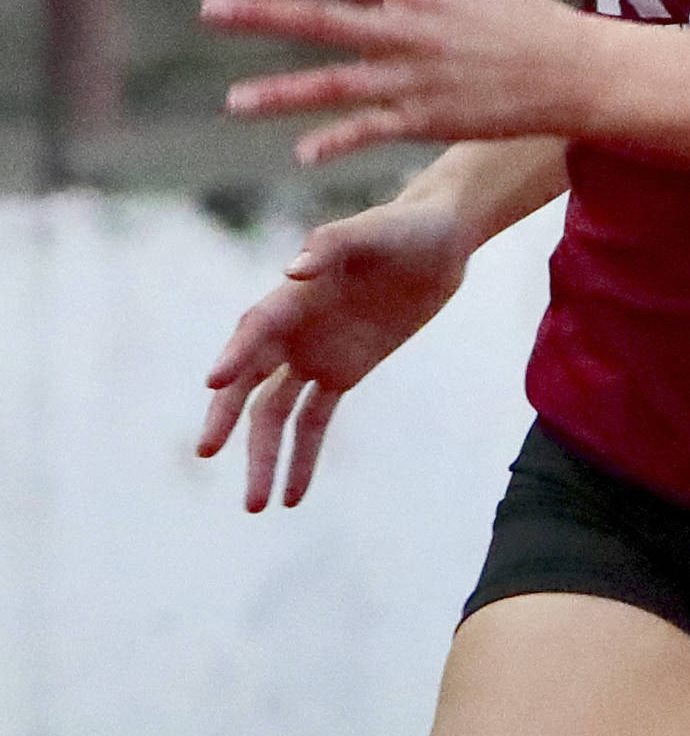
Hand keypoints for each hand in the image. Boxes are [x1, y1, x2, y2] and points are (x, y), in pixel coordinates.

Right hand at [197, 197, 473, 508]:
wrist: (437, 244)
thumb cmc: (400, 229)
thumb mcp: (370, 232)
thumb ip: (330, 247)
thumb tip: (293, 272)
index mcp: (291, 296)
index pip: (254, 331)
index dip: (234, 355)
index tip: (214, 384)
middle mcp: (292, 330)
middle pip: (249, 382)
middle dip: (227, 417)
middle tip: (206, 452)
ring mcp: (314, 355)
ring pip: (276, 415)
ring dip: (264, 457)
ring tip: (255, 506)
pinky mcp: (343, 374)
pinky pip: (315, 421)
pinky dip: (303, 457)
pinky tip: (292, 497)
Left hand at [202, 0, 592, 166]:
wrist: (569, 71)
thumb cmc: (521, 9)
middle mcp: (404, 31)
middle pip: (320, 21)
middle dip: (262, 14)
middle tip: (209, 9)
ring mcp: (413, 79)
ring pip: (335, 85)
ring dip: (281, 93)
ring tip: (233, 102)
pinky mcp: (427, 119)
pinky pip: (372, 130)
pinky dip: (339, 141)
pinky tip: (302, 152)